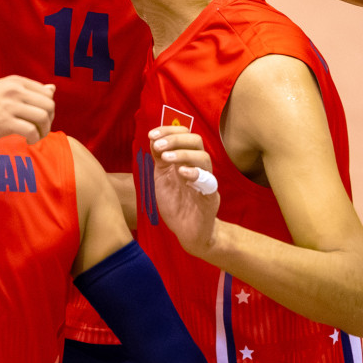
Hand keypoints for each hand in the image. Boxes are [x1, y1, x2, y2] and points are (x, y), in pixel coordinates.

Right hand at [0, 75, 55, 144]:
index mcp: (15, 81)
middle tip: (40, 129)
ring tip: (36, 136)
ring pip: (43, 117)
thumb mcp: (3, 90)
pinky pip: (32, 131)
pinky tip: (28, 141)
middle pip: (49, 105)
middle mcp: (14, 90)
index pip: (46, 92)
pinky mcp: (5, 122)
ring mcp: (10, 106)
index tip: (40, 118)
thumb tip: (53, 88)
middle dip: (49, 119)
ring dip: (44, 130)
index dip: (48, 108)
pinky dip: (34, 138)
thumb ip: (27, 90)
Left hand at [150, 123, 219, 258]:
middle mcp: (198, 167)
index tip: (152, 134)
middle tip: (158, 145)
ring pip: (204, 158)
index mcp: (186, 160)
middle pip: (197, 141)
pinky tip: (181, 173)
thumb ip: (159, 159)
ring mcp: (206, 181)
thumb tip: (153, 138)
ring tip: (165, 157)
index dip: (170, 131)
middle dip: (175, 139)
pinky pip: (209, 182)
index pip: (185, 135)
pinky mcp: (210, 198)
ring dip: (183, 154)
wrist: (186, 232)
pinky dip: (196, 174)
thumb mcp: (162, 177)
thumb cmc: (175, 203)